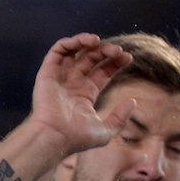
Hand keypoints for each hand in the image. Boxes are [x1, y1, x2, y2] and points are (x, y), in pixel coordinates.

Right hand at [24, 34, 137, 160]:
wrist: (54, 137)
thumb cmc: (77, 138)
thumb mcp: (106, 131)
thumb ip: (120, 118)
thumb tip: (132, 101)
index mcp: (85, 93)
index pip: (103, 71)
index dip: (115, 62)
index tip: (128, 58)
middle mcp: (73, 83)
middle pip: (91, 58)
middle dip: (106, 52)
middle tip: (118, 51)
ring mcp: (60, 77)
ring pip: (74, 50)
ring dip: (88, 42)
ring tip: (100, 43)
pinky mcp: (47, 73)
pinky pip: (58, 50)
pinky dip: (71, 42)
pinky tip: (86, 42)